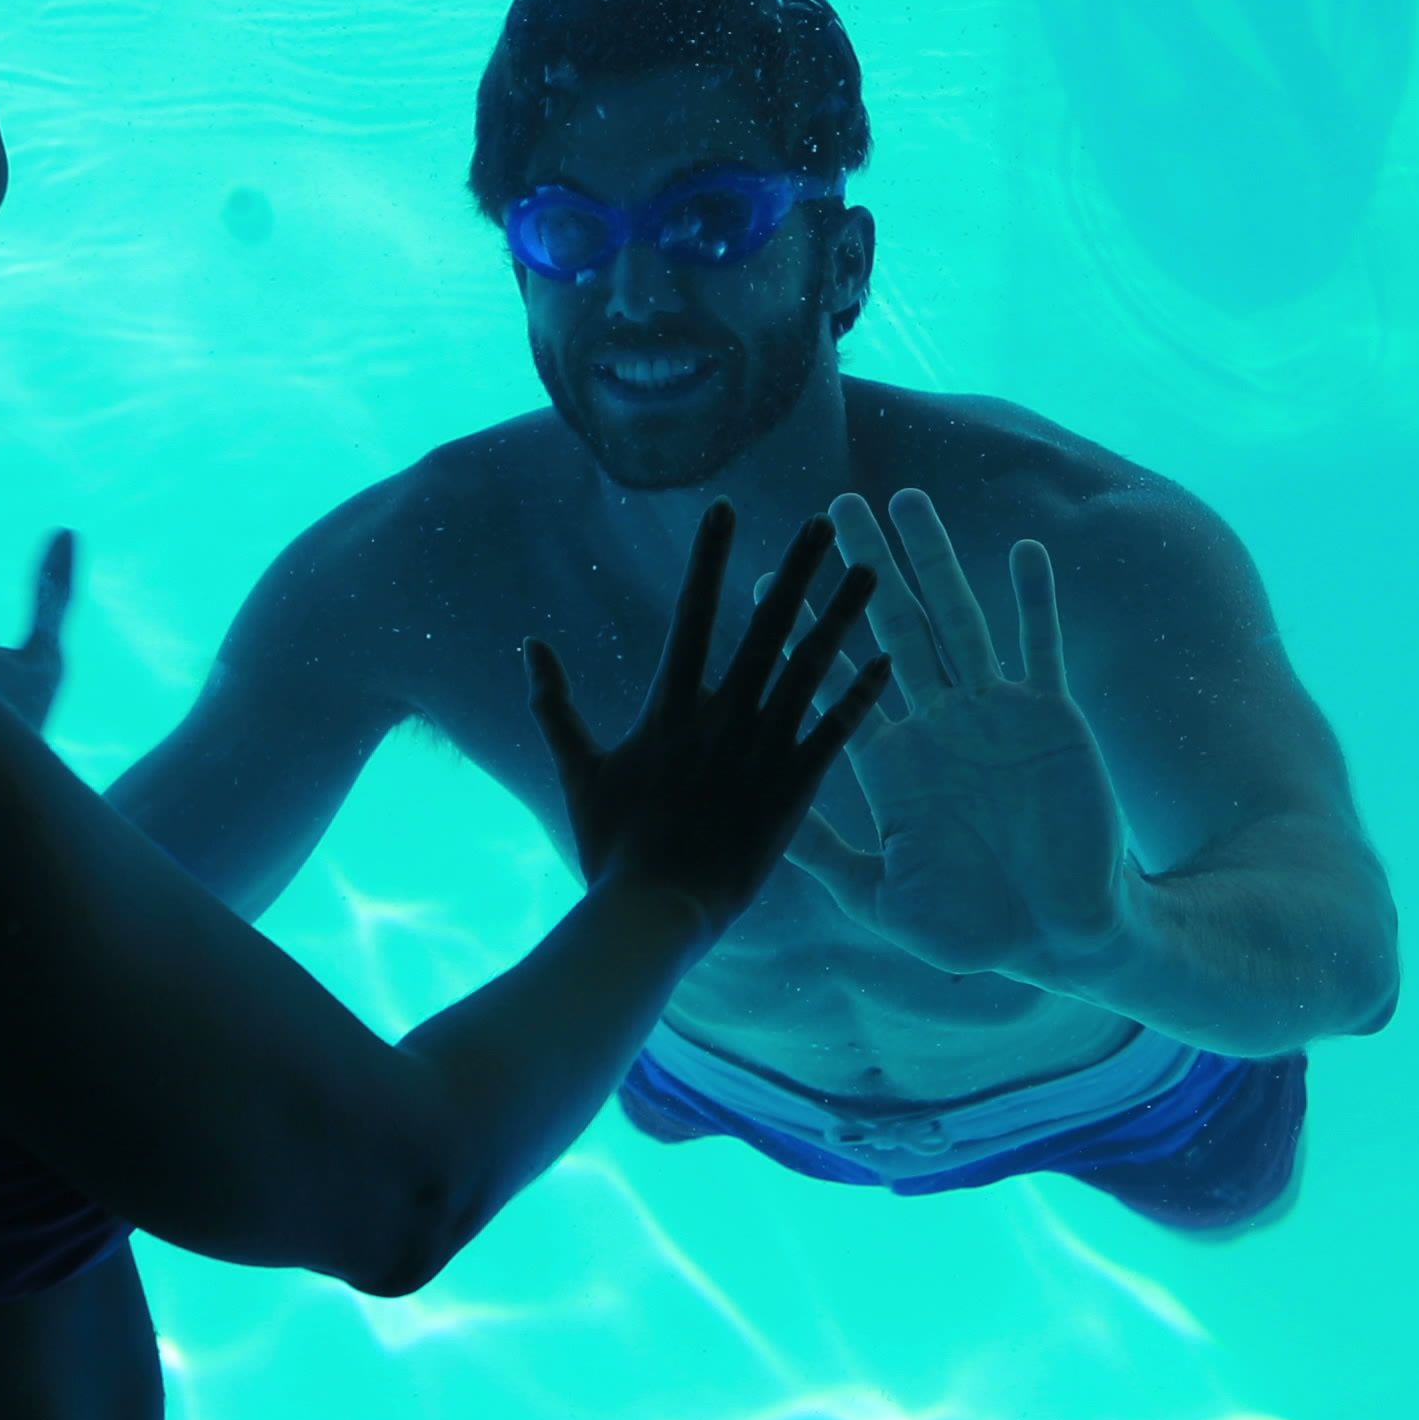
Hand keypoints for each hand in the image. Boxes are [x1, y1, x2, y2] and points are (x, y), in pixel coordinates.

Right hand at [521, 502, 893, 938]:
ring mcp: (763, 750)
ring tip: (871, 569)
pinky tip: (888, 660)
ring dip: (843, 615)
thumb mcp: (577, 769)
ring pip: (811, 667)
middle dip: (795, 569)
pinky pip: (837, 732)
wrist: (655, 911)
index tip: (725, 508)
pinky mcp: (794, 789)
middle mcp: (723, 716)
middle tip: (823, 520)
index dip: (710, 559)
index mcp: (672, 707)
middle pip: (767, 626)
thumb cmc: (612, 847)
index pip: (693, 613)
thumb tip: (530, 645)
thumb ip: (555, 705)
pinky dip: (862, 694)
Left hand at [771, 489, 1132, 977]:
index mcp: (891, 762)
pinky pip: (1040, 646)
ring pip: (958, 619)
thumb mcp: (881, 897)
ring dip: (935, 560)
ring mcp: (995, 714)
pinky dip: (1035, 600)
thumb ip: (823, 857)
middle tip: (833, 509)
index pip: (837, 681)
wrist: (1063, 938)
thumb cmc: (974, 930)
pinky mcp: (1052, 717)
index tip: (772, 578)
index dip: (806, 631)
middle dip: (863, 568)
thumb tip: (754, 821)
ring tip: (909, 501)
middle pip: (892, 627)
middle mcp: (937, 724)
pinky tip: (1025, 549)